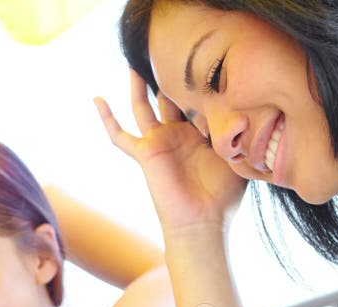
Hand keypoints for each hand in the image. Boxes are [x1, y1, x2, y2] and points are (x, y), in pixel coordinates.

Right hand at [95, 70, 246, 233]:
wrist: (203, 222)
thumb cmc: (222, 196)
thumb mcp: (235, 156)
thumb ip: (235, 131)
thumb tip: (240, 104)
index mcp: (199, 135)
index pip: (196, 101)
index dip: (199, 83)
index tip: (207, 60)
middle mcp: (177, 135)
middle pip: (168, 98)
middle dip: (169, 78)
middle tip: (171, 53)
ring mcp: (159, 143)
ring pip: (142, 107)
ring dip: (138, 86)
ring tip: (135, 63)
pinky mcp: (144, 153)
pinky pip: (119, 135)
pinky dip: (107, 119)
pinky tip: (96, 99)